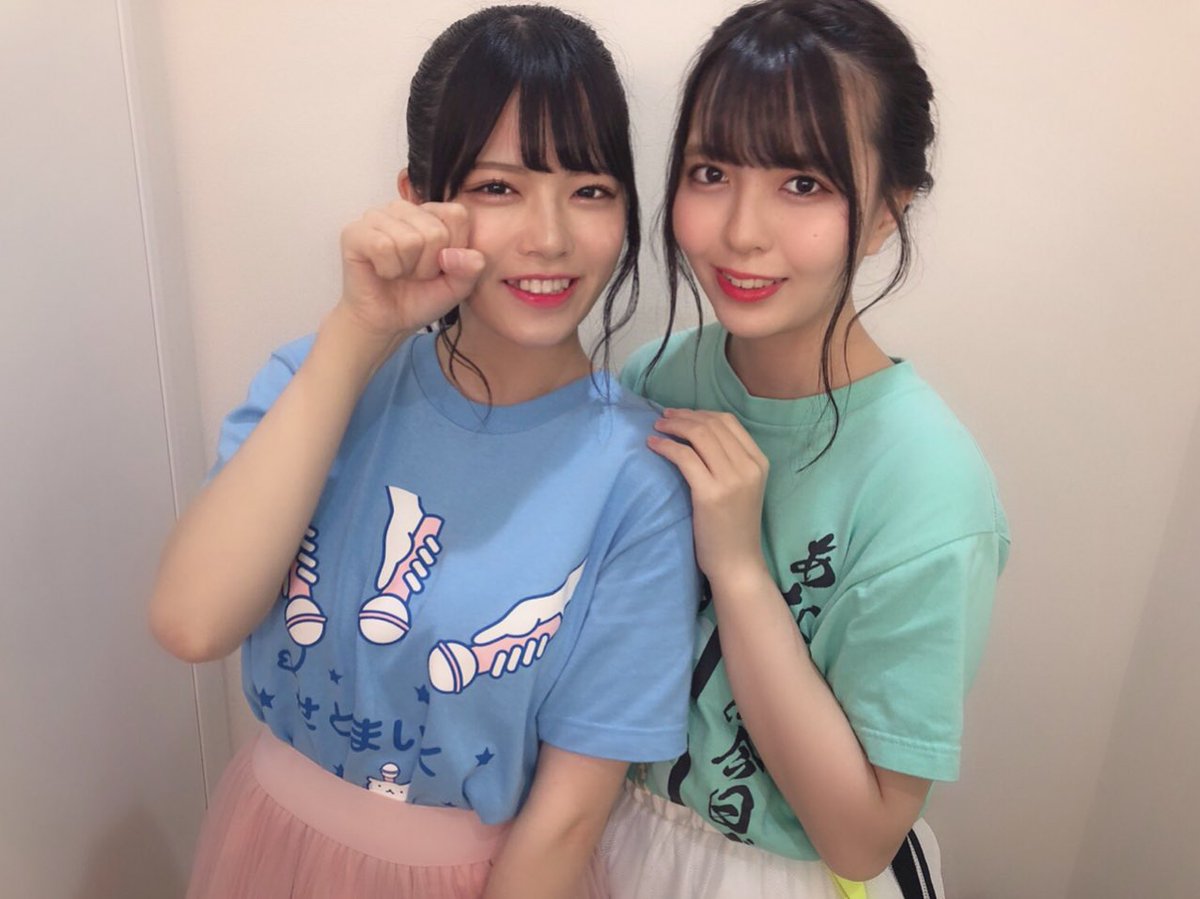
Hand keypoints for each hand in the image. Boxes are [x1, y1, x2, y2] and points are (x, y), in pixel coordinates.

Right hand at [338, 200, 485, 339]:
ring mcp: (377, 216)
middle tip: (414, 274)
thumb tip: (463, 255)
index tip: (440, 266)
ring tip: (399, 273)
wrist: (386, 322)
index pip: (456, 214)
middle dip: (429, 265)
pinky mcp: (354, 232)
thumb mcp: (457, 287)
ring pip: (409, 239)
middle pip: (435, 231)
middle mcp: (403, 209)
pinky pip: (383, 246)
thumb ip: (471, 269)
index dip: (453, 250)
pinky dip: (388, 270)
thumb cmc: (419, 298)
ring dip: (407, 269)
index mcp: (430, 213)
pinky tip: (382, 272)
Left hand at [648, 409, 769, 586]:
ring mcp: (731, 480)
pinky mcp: (710, 494)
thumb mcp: (743, 487)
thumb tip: (697, 433)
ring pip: (698, 436)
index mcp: (759, 461)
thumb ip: (730, 461)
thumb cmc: (734, 527)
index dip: (700, 413)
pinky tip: (653, 445)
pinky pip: (684, 457)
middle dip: (683, 416)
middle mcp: (748, 466)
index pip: (728, 422)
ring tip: (656, 428)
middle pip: (711, 425)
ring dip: (673, 426)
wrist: (737, 562)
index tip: (680, 415)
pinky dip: (666, 446)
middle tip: (663, 418)